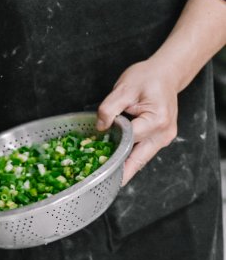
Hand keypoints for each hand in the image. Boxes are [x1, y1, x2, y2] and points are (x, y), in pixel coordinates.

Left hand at [96, 59, 178, 185]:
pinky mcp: (159, 140)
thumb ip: (109, 109)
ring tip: (101, 176)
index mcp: (157, 120)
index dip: (109, 150)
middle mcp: (163, 134)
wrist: (166, 73)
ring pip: (139, 160)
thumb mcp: (124, 88)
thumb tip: (100, 128)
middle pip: (136, 161)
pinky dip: (127, 159)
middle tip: (97, 185)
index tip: (93, 165)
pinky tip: (112, 164)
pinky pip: (141, 154)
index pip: (128, 142)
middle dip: (117, 173)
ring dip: (122, 167)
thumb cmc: (148, 78)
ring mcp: (163, 139)